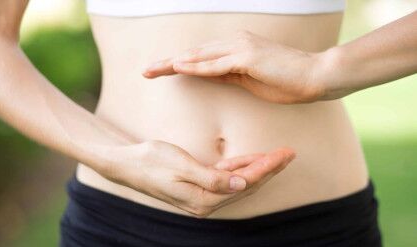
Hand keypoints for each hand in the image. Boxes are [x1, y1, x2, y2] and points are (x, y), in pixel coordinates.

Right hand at [97, 140, 294, 217]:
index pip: (244, 184)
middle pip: (247, 185)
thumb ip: (212, 178)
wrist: (127, 165)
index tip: (283, 154)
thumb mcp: (181, 166)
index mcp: (204, 200)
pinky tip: (251, 159)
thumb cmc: (151, 162)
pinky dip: (240, 167)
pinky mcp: (199, 185)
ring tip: (277, 155)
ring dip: (257, 167)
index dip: (266, 168)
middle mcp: (206, 202)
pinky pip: (226, 177)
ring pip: (239, 181)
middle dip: (269, 168)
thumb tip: (242, 186)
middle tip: (289, 154)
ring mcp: (203, 195)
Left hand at [142, 30, 328, 103]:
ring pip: (201, 56)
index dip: (178, 64)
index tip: (158, 72)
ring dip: (175, 63)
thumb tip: (208, 76)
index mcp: (235, 49)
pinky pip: (217, 64)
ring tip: (153, 69)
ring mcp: (241, 48)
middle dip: (168, 62)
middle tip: (146, 70)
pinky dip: (197, 67)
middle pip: (194, 54)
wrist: (315, 76)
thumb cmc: (284, 80)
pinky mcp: (248, 57)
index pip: (200, 57)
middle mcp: (235, 44)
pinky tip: (179, 68)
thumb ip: (227, 75)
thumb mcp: (249, 80)